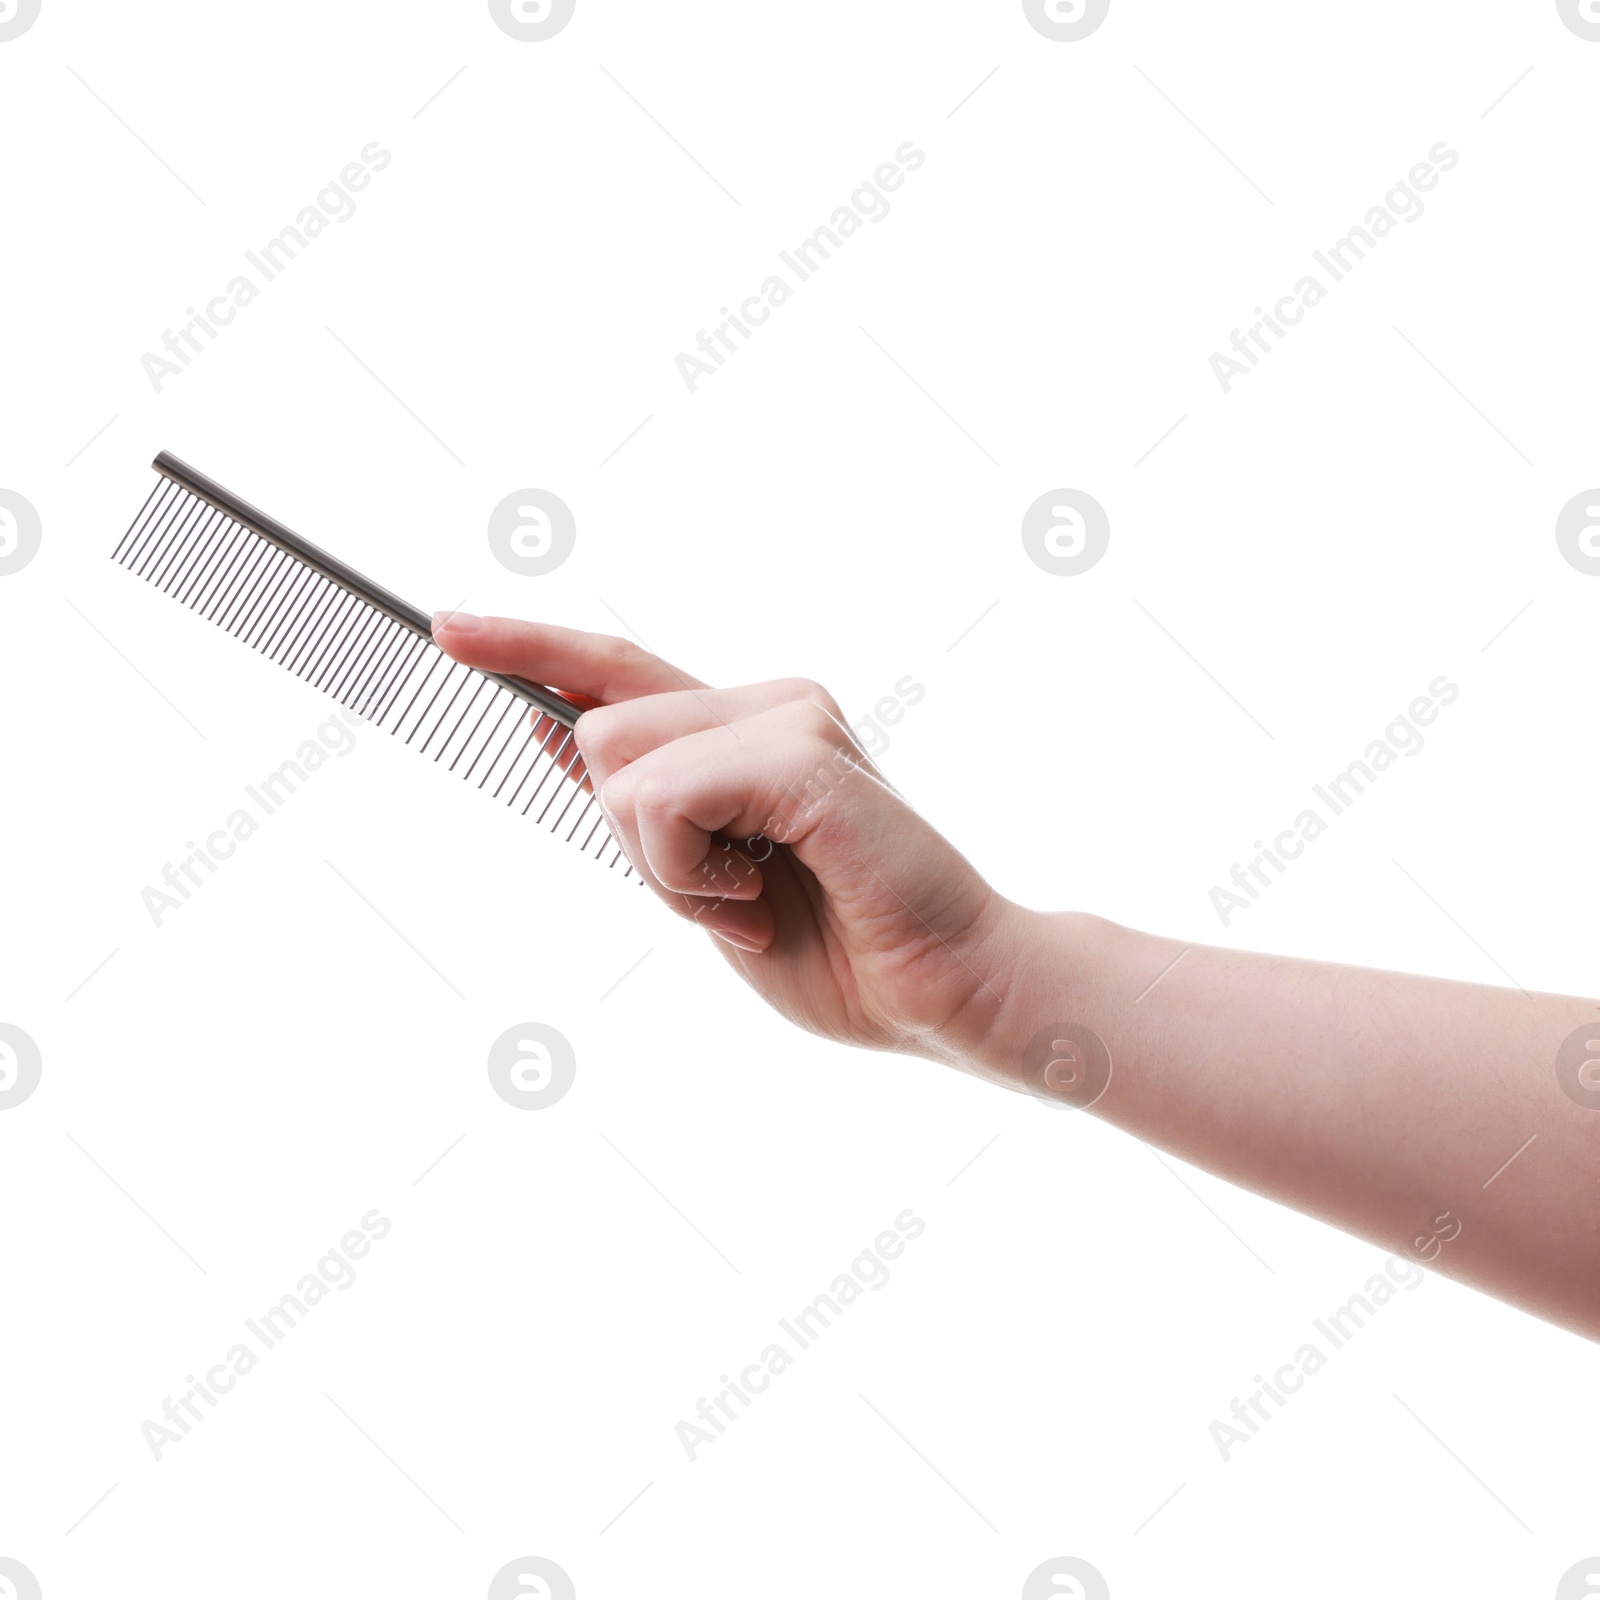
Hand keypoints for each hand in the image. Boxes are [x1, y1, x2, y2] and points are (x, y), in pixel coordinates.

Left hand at [432, 612, 1026, 1067]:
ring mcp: (788, 716)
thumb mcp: (707, 883)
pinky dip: (686, 874)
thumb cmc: (842, 950)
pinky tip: (759, 899)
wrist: (951, 992)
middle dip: (631, 840)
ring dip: (662, 867)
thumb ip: (644, 808)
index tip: (447, 626)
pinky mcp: (800, 754)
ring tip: (752, 900)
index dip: (528, 646)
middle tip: (727, 897)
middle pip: (596, 730)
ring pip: (616, 760)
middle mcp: (769, 700)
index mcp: (748, 728)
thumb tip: (550, 731)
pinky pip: (662, 799)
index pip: (618, 667)